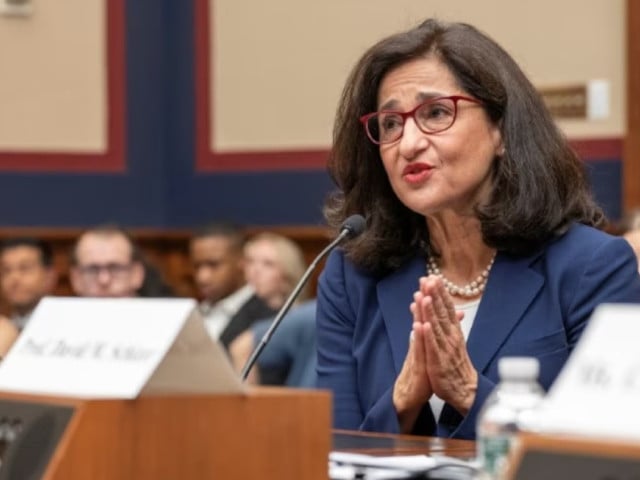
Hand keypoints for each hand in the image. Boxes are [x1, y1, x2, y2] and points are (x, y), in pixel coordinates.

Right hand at [392, 290, 433, 432]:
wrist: (409, 394)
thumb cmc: (421, 372)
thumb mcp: (430, 350)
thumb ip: (433, 333)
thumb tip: (441, 316)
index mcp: (423, 337)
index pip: (427, 313)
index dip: (429, 296)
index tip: (433, 279)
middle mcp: (418, 341)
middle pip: (421, 316)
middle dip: (423, 298)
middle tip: (425, 280)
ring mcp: (416, 352)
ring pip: (417, 330)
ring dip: (418, 313)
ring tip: (419, 296)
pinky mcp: (416, 365)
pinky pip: (417, 349)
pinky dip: (418, 338)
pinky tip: (419, 327)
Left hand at [417, 276, 477, 414]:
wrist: (463, 389)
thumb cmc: (455, 363)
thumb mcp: (453, 340)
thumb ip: (447, 323)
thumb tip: (443, 308)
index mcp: (454, 331)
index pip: (447, 308)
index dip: (441, 293)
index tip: (434, 277)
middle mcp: (451, 337)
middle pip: (442, 313)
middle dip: (435, 296)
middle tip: (429, 279)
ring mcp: (445, 349)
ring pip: (437, 327)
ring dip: (431, 311)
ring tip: (425, 296)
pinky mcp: (438, 362)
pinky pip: (433, 347)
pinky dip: (428, 336)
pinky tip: (423, 325)